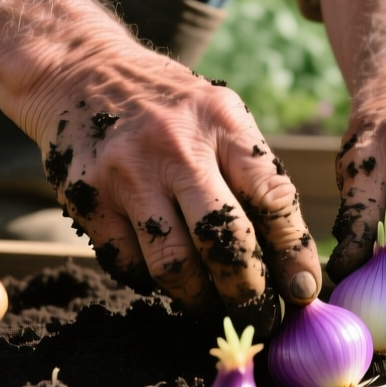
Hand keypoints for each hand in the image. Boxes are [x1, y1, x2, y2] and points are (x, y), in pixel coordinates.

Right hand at [23, 42, 321, 332]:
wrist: (81, 71)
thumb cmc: (171, 107)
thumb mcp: (220, 115)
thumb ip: (253, 174)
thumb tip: (291, 259)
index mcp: (222, 122)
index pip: (273, 198)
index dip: (294, 253)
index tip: (304, 289)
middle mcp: (176, 145)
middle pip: (225, 241)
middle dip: (249, 291)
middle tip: (259, 314)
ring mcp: (127, 173)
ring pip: (174, 265)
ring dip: (201, 299)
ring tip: (215, 307)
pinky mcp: (88, 198)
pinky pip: (128, 264)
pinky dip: (151, 283)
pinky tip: (165, 277)